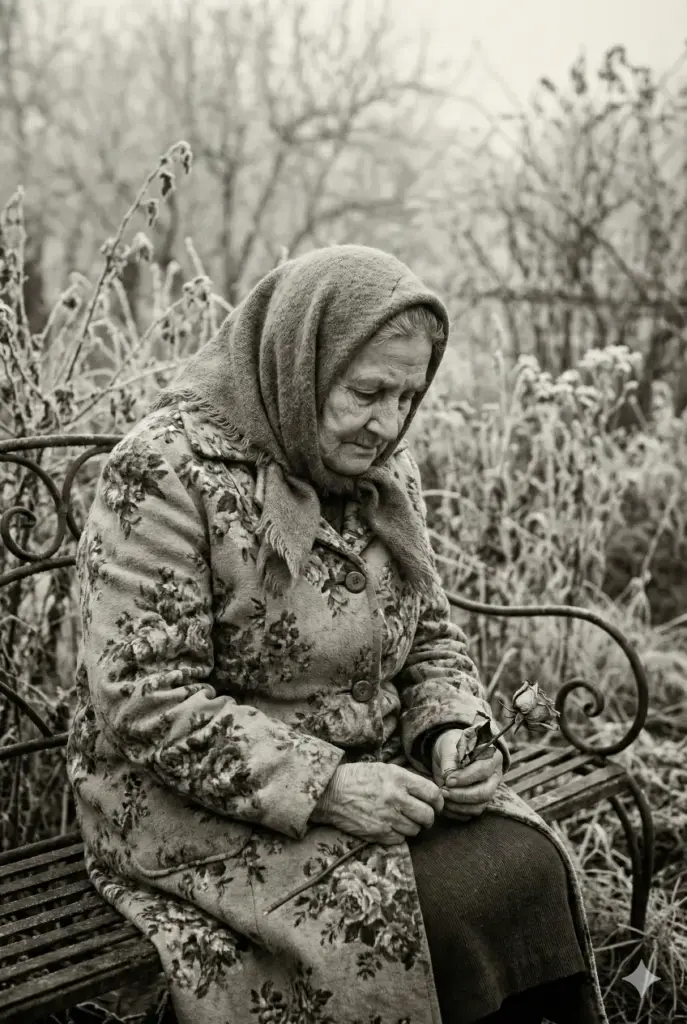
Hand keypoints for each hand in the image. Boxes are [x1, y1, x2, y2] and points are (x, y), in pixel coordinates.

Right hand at [311, 762, 444, 845]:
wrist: (330, 792)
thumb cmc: (358, 778)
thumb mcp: (384, 769)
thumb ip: (406, 779)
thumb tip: (428, 792)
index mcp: (399, 778)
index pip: (432, 793)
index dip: (439, 802)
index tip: (437, 805)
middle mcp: (396, 798)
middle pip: (428, 815)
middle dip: (429, 818)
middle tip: (424, 817)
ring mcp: (387, 817)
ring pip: (415, 829)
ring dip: (413, 827)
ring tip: (403, 820)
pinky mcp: (378, 832)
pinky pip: (400, 839)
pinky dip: (399, 835)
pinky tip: (390, 826)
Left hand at [431, 729, 503, 821]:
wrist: (451, 752)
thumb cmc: (452, 746)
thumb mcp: (448, 745)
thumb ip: (449, 759)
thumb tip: (448, 777)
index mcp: (492, 757)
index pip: (483, 770)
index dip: (466, 777)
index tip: (448, 780)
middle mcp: (494, 776)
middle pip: (485, 793)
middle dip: (462, 795)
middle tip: (444, 792)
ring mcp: (489, 791)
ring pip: (479, 806)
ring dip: (458, 806)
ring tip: (442, 797)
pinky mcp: (480, 802)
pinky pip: (471, 814)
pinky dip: (457, 812)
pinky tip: (445, 804)